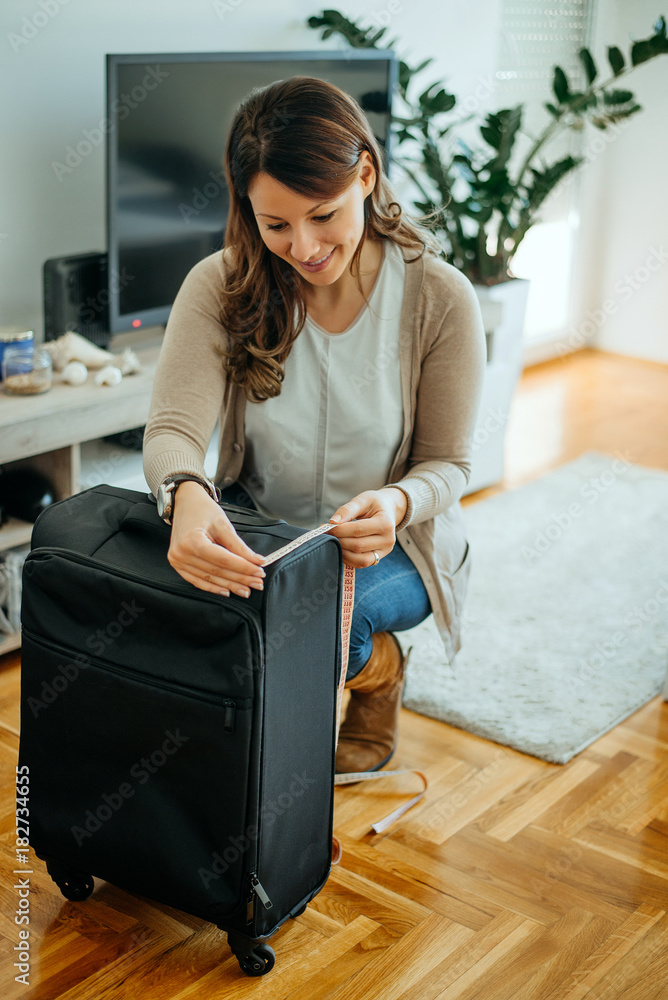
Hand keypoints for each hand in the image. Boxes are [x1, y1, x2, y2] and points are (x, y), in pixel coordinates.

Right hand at [167, 481, 265, 597]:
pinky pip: (197, 581)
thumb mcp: (224, 524)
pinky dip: (213, 587)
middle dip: (240, 579)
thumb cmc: (204, 511)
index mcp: (192, 540)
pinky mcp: (178, 565)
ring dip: (230, 586)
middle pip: (217, 571)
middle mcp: (181, 553)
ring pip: (209, 579)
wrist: (185, 503)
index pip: (224, 560)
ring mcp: (177, 561)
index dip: (244, 568)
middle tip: (258, 584)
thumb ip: (239, 546)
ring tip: (247, 589)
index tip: (260, 572)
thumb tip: (257, 562)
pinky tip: (227, 591)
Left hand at [327, 488, 405, 568]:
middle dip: (339, 540)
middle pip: (358, 546)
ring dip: (343, 552)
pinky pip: (361, 564)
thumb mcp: (363, 500)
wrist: (389, 511)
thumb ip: (347, 510)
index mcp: (386, 523)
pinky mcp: (378, 558)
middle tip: (326, 534)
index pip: (358, 530)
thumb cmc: (374, 504)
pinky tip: (341, 548)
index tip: (326, 527)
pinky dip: (348, 559)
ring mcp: (384, 551)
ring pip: (360, 560)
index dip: (340, 530)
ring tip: (333, 541)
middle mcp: (388, 540)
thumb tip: (332, 522)